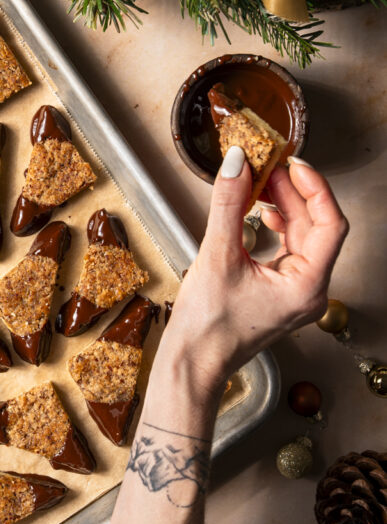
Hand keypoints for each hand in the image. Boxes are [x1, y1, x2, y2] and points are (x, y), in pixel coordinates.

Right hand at [159, 147, 348, 392]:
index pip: (331, 225)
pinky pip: (289, 248)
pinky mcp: (282, 291)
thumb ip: (229, 204)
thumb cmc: (207, 325)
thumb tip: (238, 163)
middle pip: (316, 227)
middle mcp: (310, 290)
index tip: (293, 163)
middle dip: (293, 192)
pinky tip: (260, 211)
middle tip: (267, 165)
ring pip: (303, 236)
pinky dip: (277, 225)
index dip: (315, 189)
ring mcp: (297, 292)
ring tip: (259, 183)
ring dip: (284, 206)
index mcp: (307, 286)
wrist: (193, 361)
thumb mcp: (217, 255)